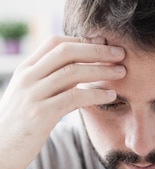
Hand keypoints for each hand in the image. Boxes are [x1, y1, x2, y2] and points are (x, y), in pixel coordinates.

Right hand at [0, 35, 125, 168]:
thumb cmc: (18, 127)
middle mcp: (28, 78)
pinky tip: (111, 96)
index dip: (82, 41)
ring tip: (122, 73)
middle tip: (120, 53)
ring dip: (101, 70)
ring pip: (72, 72)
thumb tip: (75, 75)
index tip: (103, 44)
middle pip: (66, 52)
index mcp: (25, 70)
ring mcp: (33, 95)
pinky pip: (74, 97)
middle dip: (97, 50)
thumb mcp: (29, 98)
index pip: (55, 43)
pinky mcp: (40, 115)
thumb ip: (49, 84)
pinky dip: (96, 93)